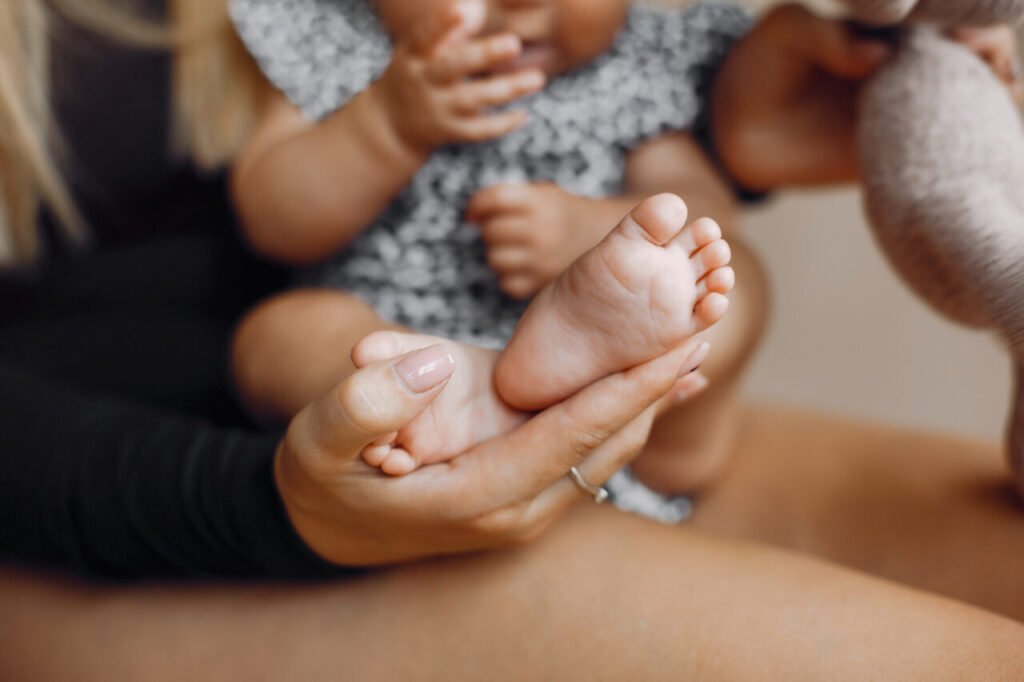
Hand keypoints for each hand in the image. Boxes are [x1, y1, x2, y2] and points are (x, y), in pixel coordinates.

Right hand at [274, 338, 708, 565]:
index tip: (678, 348)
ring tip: (693, 345)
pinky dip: (621, 411)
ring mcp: (523, 504)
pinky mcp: (522, 487)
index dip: (626, 391)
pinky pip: (585, 449)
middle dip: (656, 388)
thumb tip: (429, 363)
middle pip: (605, 445)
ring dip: (649, 400)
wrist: (324, 525)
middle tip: (703, 325)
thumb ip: (364, 404)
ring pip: (604, 451)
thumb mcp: (317, 442)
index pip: (569, 439)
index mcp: (476, 497)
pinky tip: (652, 381)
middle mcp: (515, 510)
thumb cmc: (321, 478)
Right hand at [372, 0, 544, 154]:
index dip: (443, 23)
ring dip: (506, 89)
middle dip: (484, 55)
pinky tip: (524, 112)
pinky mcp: (449, 132)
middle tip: (515, 42)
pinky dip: (502, 123)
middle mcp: (424, 82)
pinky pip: (478, 131)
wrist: (392, 125)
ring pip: (473, 100)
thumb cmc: (416, 72)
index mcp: (414, 55)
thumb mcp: (419, 49)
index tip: (464, 10)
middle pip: (453, 67)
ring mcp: (437, 109)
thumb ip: (447, 29)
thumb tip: (476, 6)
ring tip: (537, 79)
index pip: (425, 36)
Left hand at [465, 182, 621, 298]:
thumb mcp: (540, 193)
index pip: (495, 198)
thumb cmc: (557, 213)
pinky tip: (521, 267)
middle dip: (490, 229)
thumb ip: (506, 198)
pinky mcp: (543, 284)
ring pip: (495, 259)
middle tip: (503, 230)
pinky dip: (508, 276)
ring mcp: (543, 260)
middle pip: (491, 231)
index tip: (471, 214)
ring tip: (512, 248)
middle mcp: (542, 231)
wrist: (599, 237)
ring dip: (497, 253)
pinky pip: (506, 283)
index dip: (476, 205)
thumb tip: (471, 215)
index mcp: (540, 202)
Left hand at [711, 5, 1022, 190]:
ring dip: (990, 100)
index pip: (944, 17)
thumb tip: (876, 55)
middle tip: (990, 70)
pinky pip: (934, 149)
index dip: (968, 23)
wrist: (734, 129)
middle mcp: (904, 66)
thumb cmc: (761, 66)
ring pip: (964, 100)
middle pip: (971, 55)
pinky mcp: (892, 152)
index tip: (968, 38)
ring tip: (995, 100)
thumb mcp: (785, 31)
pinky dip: (962, 145)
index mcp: (887, 29)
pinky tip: (975, 141)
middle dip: (992, 57)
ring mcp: (902, 109)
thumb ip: (825, 34)